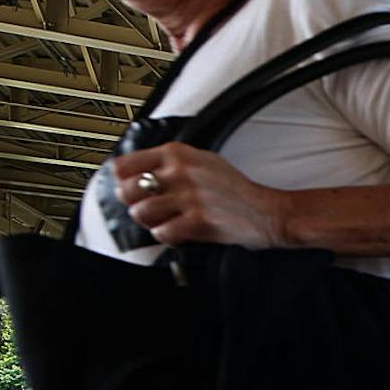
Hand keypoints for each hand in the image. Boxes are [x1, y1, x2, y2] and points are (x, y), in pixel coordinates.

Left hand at [112, 144, 288, 248]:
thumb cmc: (235, 189)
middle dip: (133, 204)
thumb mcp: (202, 160)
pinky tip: (179, 231)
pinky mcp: (197, 220)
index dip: (122, 180)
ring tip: (165, 221)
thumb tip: (135, 172)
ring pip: (140, 213)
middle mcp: (180, 171)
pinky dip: (167, 236)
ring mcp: (189, 196)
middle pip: (127, 190)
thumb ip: (170, 162)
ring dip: (150, 222)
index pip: (124, 164)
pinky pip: (161, 233)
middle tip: (147, 208)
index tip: (129, 187)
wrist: (267, 211)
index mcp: (178, 153)